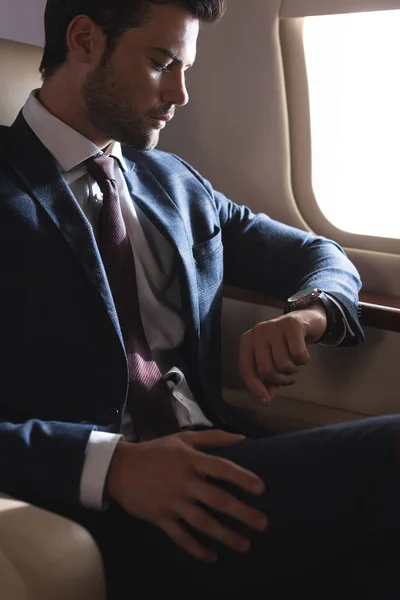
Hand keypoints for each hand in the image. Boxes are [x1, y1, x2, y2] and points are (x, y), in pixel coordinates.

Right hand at [106, 430, 266, 562]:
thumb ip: (213, 437)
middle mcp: (184, 482)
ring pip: (203, 522)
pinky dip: (196, 548)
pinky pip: (181, 536)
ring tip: (245, 545)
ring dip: (225, 535)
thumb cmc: (155, 451)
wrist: (119, 468)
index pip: (222, 469)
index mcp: (191, 460)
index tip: (261, 489)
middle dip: (242, 513)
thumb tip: (241, 438)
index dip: (242, 478)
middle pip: (217, 500)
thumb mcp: (183, 438)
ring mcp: (172, 502)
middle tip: (263, 524)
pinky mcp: (160, 517)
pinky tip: (211, 556)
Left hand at [239, 305, 326, 404]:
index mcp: (247, 341)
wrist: (305, 319)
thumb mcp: (273, 360)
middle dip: (281, 380)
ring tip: (295, 363)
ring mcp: (274, 327)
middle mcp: (257, 332)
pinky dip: (304, 360)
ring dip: (293, 370)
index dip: (255, 388)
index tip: (266, 401)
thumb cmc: (286, 343)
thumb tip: (266, 400)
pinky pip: (298, 355)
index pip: (246, 370)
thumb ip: (268, 380)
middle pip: (266, 370)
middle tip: (289, 377)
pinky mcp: (292, 325)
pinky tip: (303, 354)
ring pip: (283, 364)